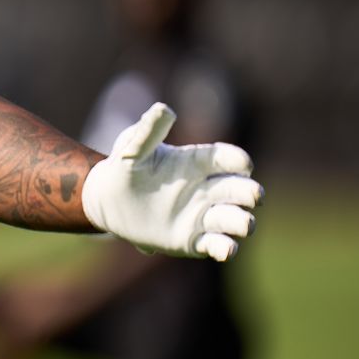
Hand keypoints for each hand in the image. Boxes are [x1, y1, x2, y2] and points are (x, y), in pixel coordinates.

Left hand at [81, 103, 262, 260]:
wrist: (106, 201)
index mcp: (197, 162)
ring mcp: (202, 215)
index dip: (238, 160)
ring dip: (243, 222)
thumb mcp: (132, 147)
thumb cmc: (123, 167)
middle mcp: (207, 189)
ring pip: (236, 219)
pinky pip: (217, 245)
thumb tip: (164, 108)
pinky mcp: (193, 240)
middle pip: (241, 189)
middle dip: (250, 192)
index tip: (243, 163)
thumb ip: (149, 131)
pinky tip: (226, 249)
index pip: (227, 159)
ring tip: (243, 224)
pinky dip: (226, 248)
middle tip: (252, 195)